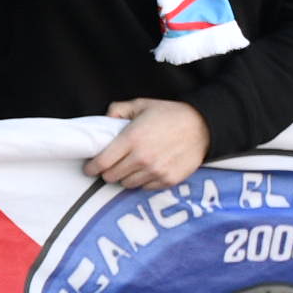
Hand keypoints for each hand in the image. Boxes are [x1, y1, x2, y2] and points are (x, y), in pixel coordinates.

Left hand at [86, 99, 208, 190]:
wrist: (203, 126)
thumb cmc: (170, 114)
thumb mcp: (142, 104)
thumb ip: (118, 109)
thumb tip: (105, 119)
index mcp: (131, 139)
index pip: (102, 163)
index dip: (92, 167)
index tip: (90, 168)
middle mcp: (142, 158)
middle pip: (111, 177)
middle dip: (107, 172)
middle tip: (111, 166)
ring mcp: (156, 171)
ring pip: (127, 184)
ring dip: (124, 178)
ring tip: (129, 168)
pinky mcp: (168, 180)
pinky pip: (145, 188)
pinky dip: (142, 182)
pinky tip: (145, 171)